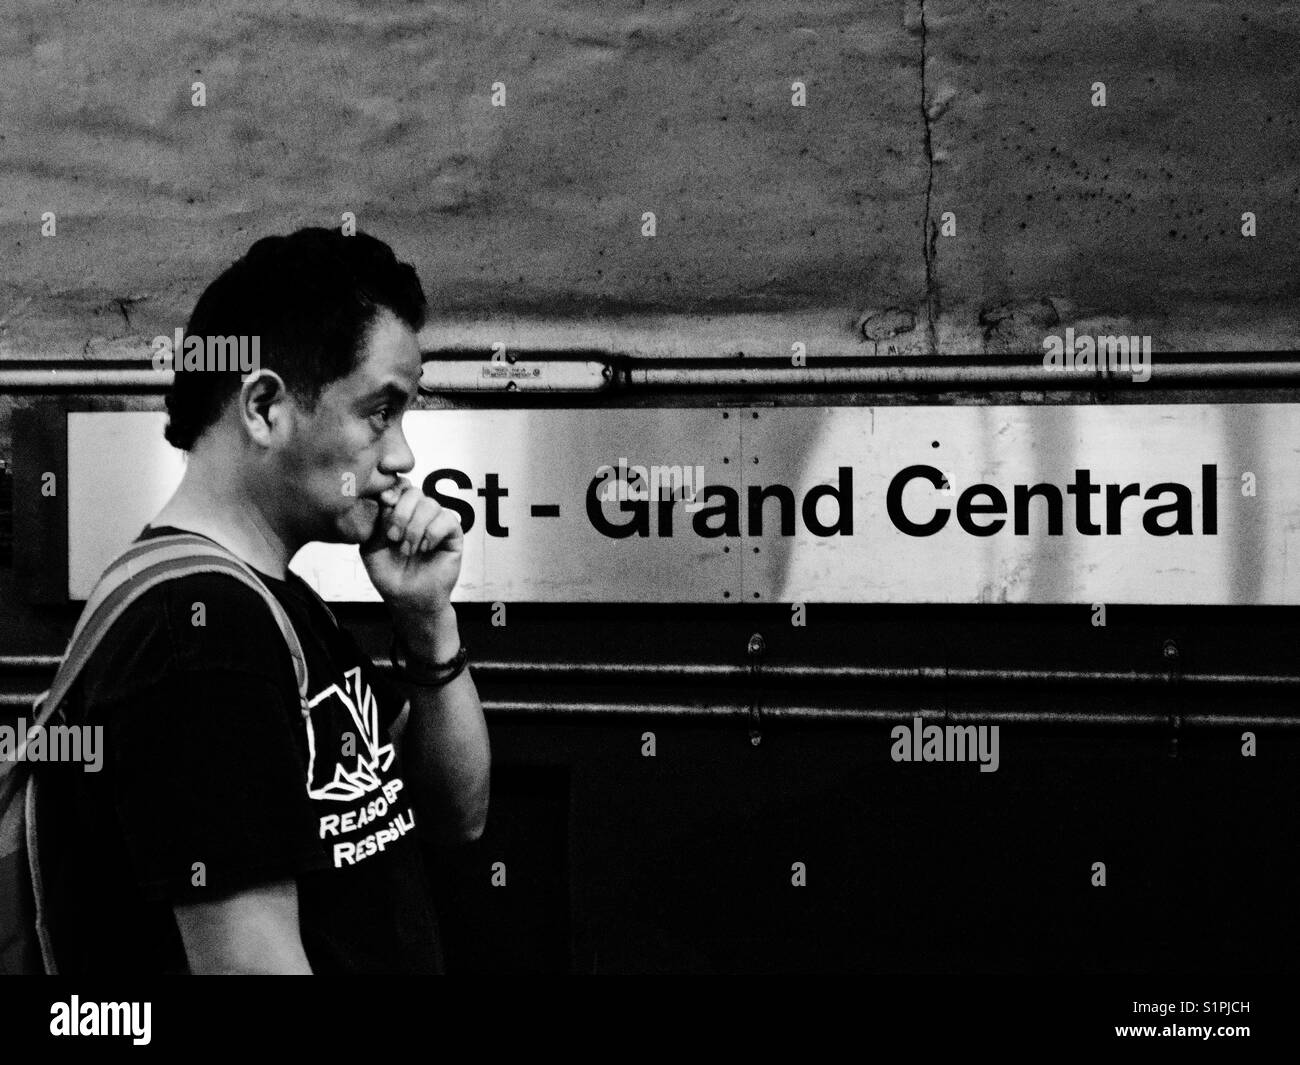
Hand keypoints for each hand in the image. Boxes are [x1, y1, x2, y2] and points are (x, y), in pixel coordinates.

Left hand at [360, 476, 463, 618]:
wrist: (408, 599)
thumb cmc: (389, 574)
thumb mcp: (372, 545)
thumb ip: (377, 520)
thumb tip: (387, 497)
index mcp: (399, 512)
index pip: (400, 486)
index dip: (393, 489)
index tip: (385, 502)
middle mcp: (419, 514)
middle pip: (415, 492)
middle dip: (401, 513)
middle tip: (393, 538)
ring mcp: (437, 523)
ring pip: (430, 505)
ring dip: (415, 528)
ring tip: (408, 550)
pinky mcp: (453, 535)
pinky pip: (447, 519)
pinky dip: (432, 533)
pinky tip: (425, 549)